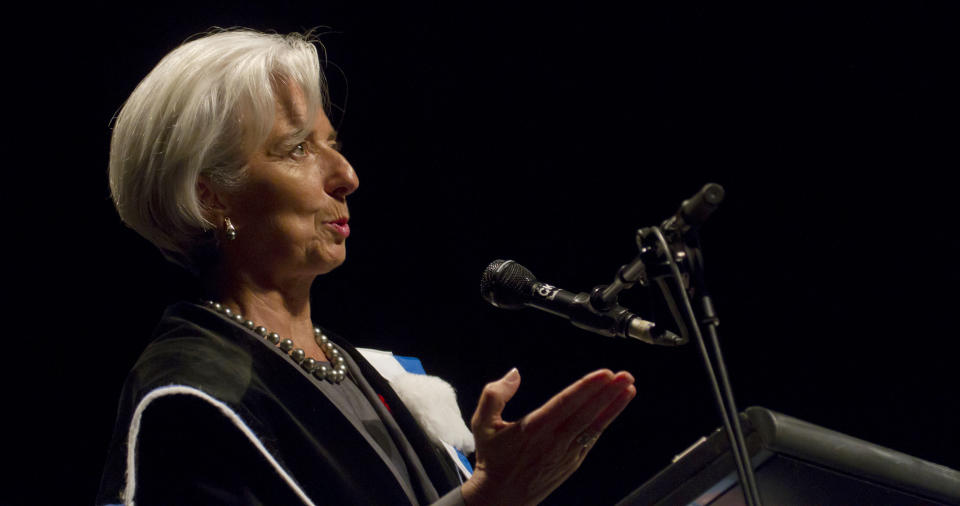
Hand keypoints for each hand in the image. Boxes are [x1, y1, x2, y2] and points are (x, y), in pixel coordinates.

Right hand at [461, 368, 635, 505]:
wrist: (500, 497)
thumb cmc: (493, 458)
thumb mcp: (481, 423)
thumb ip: (494, 395)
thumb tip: (514, 374)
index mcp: (533, 428)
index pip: (566, 403)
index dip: (587, 388)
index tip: (604, 374)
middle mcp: (553, 441)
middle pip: (586, 413)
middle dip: (608, 393)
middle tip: (625, 376)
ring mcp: (566, 454)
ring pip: (594, 426)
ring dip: (613, 407)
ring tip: (628, 389)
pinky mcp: (572, 463)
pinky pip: (591, 439)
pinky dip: (604, 422)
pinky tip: (613, 409)